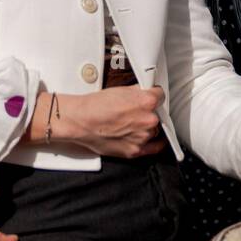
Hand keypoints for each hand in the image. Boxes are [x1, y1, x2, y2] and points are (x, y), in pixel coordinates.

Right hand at [43, 85, 166, 158]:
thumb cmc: (96, 106)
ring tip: (131, 124)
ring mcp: (142, 137)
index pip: (160, 96)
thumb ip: (139, 92)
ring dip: (147, 127)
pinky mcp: (136, 150)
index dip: (154, 96)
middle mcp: (148, 120)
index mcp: (147, 102)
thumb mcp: (121, 90)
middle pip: (157, 114)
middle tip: (135, 112)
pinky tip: (154, 140)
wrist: (80, 122)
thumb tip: (146, 91)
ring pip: (154, 130)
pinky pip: (155, 148)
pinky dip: (156, 144)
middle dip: (149, 112)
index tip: (152, 98)